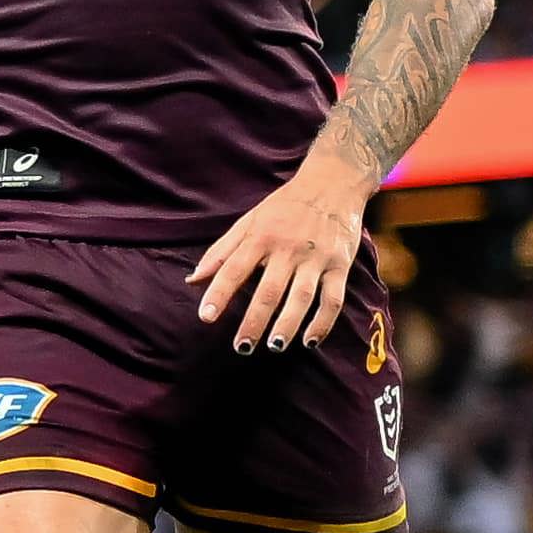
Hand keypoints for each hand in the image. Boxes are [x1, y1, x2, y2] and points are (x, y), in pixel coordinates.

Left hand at [189, 168, 369, 353]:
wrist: (332, 185)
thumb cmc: (283, 207)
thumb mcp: (248, 221)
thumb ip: (221, 252)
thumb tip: (192, 280)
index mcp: (260, 236)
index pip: (233, 269)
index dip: (218, 293)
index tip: (205, 317)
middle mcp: (287, 248)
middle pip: (268, 290)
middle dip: (254, 321)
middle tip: (241, 347)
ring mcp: (316, 258)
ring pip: (301, 298)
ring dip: (288, 325)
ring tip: (273, 346)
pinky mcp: (340, 265)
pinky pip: (332, 299)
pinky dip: (322, 323)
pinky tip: (309, 341)